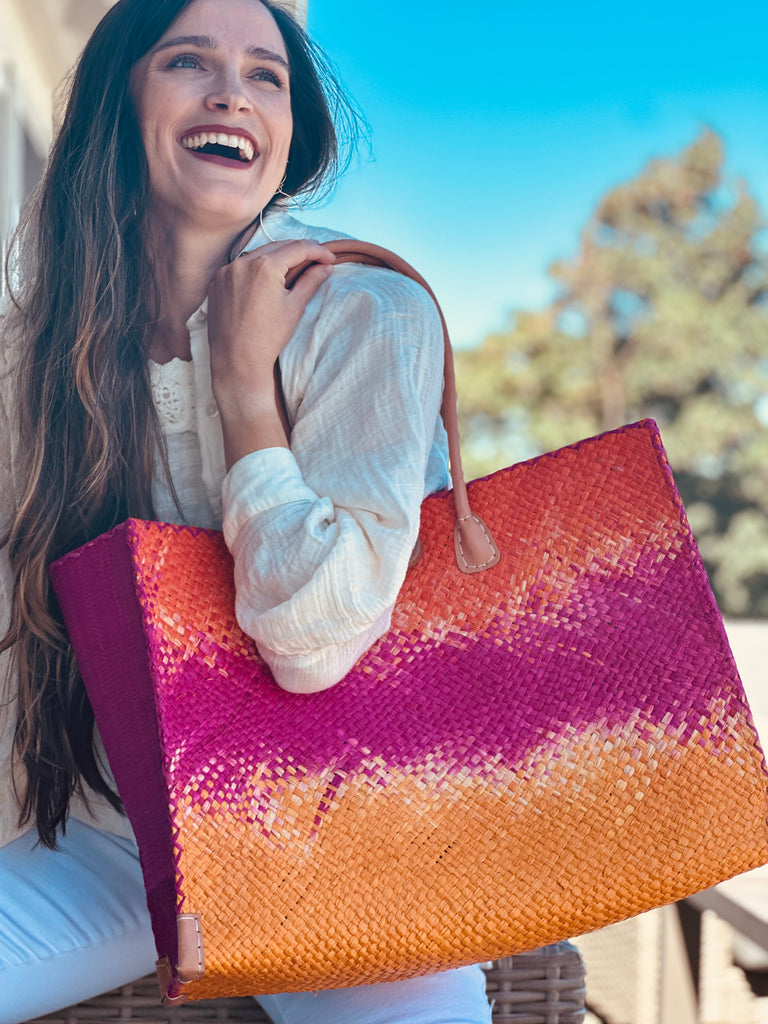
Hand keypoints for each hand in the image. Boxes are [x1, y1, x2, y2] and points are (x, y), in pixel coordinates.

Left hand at [207, 239, 334, 465]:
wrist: (236, 361)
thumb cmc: (268, 338)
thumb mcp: (294, 307)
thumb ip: (311, 282)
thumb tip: (325, 267)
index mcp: (265, 266)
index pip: (298, 248)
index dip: (318, 251)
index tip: (330, 258)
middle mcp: (243, 262)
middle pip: (278, 247)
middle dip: (299, 251)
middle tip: (316, 259)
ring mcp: (226, 271)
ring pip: (258, 255)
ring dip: (277, 257)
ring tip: (293, 267)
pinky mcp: (217, 282)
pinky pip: (240, 267)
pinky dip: (256, 268)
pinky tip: (267, 279)